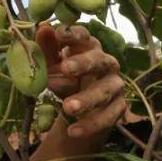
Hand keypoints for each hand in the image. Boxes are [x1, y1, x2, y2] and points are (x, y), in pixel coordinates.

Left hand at [35, 23, 126, 138]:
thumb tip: (43, 28)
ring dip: (87, 99)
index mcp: (88, 48)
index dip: (74, 34)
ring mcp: (114, 85)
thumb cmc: (64, 78)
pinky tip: (73, 131)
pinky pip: (107, 117)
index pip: (85, 36)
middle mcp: (106, 63)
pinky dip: (90, 125)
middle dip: (83, 63)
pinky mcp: (118, 108)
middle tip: (65, 68)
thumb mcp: (51, 65)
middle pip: (99, 60)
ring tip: (67, 107)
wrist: (78, 111)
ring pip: (105, 90)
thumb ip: (47, 49)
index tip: (59, 34)